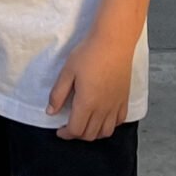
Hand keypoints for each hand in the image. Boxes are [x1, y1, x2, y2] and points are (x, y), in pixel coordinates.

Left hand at [48, 26, 135, 140]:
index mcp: (87, 103)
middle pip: (90, 134)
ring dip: (93, 133)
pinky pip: (119, 121)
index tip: (59, 130)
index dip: (65, 134)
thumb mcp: (67, 72)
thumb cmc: (89, 53)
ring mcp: (115, 105)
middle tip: (69, 126)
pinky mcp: (124, 99)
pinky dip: (109, 125)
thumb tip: (50, 112)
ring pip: (105, 132)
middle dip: (77, 134)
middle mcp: (103, 109)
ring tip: (85, 123)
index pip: (76, 130)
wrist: (114, 41)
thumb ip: (58, 94)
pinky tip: (102, 117)